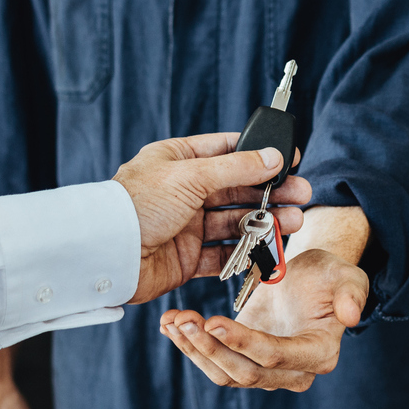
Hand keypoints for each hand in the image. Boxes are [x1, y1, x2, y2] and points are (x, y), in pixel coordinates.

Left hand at [111, 132, 308, 304]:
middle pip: (237, 189)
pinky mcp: (187, 258)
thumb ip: (236, 168)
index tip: (290, 158)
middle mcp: (183, 192)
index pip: (226, 151)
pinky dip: (247, 252)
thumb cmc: (137, 205)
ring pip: (234, 222)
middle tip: (302, 194)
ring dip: (265, 222)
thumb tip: (273, 157)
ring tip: (294, 222)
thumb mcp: (190, 176)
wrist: (106, 254)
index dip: (259, 154)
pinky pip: (224, 254)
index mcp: (178, 161)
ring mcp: (186, 226)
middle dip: (271, 192)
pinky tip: (270, 249)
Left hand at [157, 248, 369, 390]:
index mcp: (319, 353)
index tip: (214, 321)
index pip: (275, 356)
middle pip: (245, 372)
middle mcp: (292, 372)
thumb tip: (352, 316)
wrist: (309, 276)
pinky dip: (189, 344)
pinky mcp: (242, 359)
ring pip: (223, 372)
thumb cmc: (329, 275)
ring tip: (171, 321)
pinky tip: (169, 323)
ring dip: (193, 349)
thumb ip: (352, 293)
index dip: (243, 343)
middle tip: (183, 320)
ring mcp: (265, 370)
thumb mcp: (346, 275)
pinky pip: (214, 361)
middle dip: (210, 348)